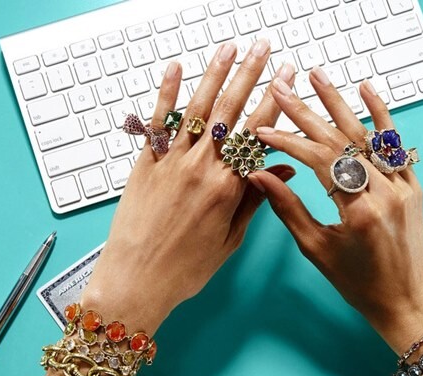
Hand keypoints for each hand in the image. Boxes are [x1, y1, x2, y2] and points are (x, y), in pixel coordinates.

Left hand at [81, 39, 296, 334]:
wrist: (136, 280)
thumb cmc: (184, 268)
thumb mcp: (230, 239)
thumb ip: (255, 200)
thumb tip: (282, 170)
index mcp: (227, 188)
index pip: (257, 135)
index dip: (275, 104)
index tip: (286, 80)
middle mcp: (200, 168)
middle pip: (230, 111)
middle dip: (251, 75)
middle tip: (265, 49)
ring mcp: (170, 161)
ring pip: (197, 109)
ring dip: (215, 74)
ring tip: (230, 48)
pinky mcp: (144, 163)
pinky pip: (157, 121)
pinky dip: (165, 93)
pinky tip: (176, 68)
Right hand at [248, 67, 422, 352]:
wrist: (408, 300)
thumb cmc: (360, 284)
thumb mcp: (317, 250)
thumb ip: (288, 209)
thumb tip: (261, 176)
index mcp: (359, 210)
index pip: (319, 160)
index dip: (288, 141)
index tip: (263, 131)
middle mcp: (384, 191)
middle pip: (340, 139)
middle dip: (307, 112)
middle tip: (283, 89)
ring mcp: (403, 186)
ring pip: (368, 135)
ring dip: (340, 103)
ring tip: (317, 77)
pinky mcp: (413, 185)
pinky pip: (396, 145)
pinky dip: (382, 117)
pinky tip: (368, 91)